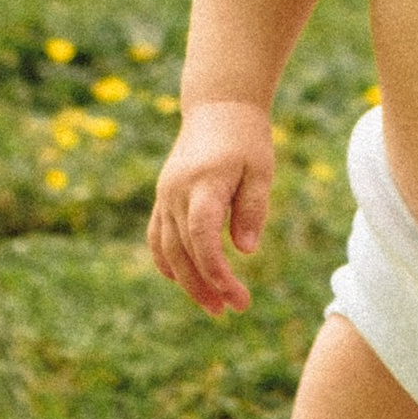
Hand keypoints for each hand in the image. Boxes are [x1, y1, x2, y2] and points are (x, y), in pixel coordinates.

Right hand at [148, 100, 274, 314]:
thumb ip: (252, 209)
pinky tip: (180, 280)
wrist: (218, 107)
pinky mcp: (163, 196)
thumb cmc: (246, 139)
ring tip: (212, 306)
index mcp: (204, 183)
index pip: (202, 236)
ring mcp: (165, 194)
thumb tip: (245, 252)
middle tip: (230, 310)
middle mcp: (177, 191)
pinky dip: (166, 260)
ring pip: (167, 248)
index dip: (215, 270)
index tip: (236, 294)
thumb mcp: (261, 170)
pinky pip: (156, 235)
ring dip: (187, 281)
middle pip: (183, 250)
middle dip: (205, 285)